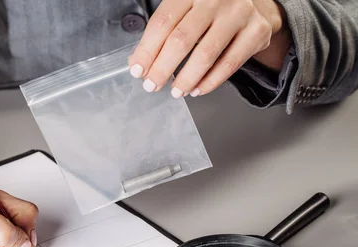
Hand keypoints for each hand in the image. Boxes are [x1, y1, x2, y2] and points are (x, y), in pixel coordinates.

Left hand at [128, 0, 290, 97]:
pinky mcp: (257, 32)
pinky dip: (210, 82)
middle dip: (162, 68)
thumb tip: (139, 61)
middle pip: (181, 40)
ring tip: (175, 91)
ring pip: (205, 55)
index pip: (163, 23)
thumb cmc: (215, 4)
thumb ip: (165, 28)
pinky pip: (229, 64)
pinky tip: (197, 88)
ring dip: (186, 79)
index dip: (147, 50)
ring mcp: (238, 14)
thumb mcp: (188, 5)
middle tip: (152, 84)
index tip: (138, 70)